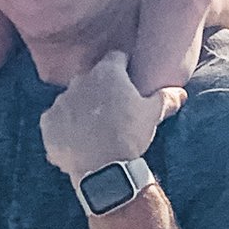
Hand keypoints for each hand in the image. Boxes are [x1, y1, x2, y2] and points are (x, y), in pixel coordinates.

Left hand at [39, 51, 171, 183]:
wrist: (102, 170)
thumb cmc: (130, 136)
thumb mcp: (154, 115)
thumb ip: (166, 98)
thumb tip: (180, 92)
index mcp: (107, 72)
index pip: (116, 58)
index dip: (124, 68)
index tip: (129, 82)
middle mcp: (80, 80)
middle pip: (92, 79)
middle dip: (100, 90)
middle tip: (113, 110)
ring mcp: (61, 101)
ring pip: (73, 99)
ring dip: (81, 109)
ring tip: (94, 130)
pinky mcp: (48, 123)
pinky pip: (56, 120)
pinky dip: (65, 127)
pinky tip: (78, 141)